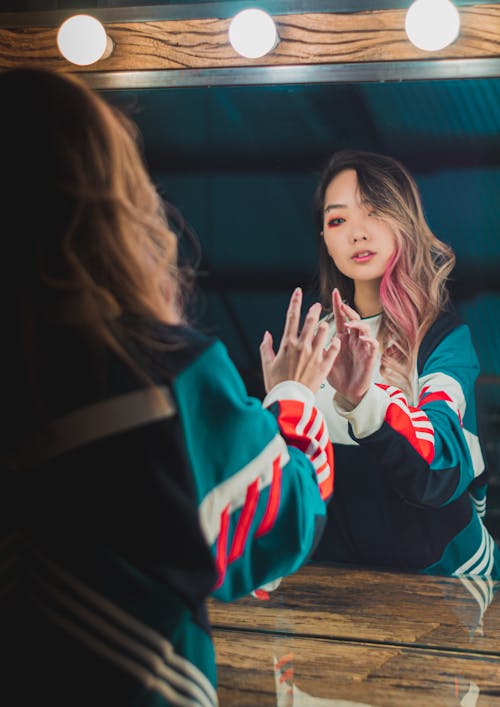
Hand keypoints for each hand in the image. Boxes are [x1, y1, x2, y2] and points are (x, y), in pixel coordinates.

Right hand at [260, 287, 339, 393]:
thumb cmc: (277, 384)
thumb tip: (267, 334)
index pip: (291, 317)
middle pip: (310, 321)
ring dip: (324, 326)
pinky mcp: (324, 365)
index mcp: (287, 344)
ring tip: (324, 326)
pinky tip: (335, 341)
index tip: (298, 291)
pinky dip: (335, 343)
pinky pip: (333, 348)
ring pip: (323, 332)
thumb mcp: (267, 365)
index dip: (295, 302)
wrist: (290, 401)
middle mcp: (301, 346)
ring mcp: (314, 355)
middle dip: (314, 310)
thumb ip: (266, 347)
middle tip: (317, 306)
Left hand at [326, 289, 378, 406]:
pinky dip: (368, 339)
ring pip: (364, 328)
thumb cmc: (337, 376)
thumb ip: (316, 346)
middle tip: (341, 303)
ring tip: (348, 323)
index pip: (340, 317)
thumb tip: (303, 334)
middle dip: (348, 309)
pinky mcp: (370, 356)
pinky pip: (372, 344)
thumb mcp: (323, 359)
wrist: (349, 392)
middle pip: (353, 318)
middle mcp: (353, 339)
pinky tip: (362, 337)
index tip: (334, 292)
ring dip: (357, 323)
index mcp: (342, 337)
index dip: (338, 305)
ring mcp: (362, 346)